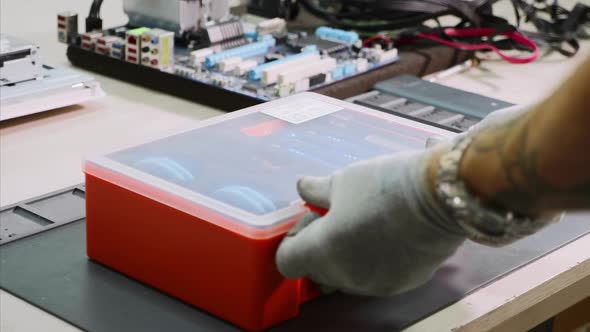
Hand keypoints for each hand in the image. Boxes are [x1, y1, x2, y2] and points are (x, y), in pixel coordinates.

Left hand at [275, 150, 465, 295]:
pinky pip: (375, 276)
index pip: (286, 261)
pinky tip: (389, 232)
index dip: (293, 238)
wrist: (443, 197)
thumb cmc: (385, 185)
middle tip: (337, 214)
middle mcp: (346, 277)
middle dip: (319, 245)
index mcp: (323, 252)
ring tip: (364, 222)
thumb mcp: (344, 180)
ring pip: (346, 276)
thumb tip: (303, 188)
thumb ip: (317, 190)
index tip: (313, 218)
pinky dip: (373, 260)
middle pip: (316, 270)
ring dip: (345, 254)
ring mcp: (375, 285)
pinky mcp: (403, 284)